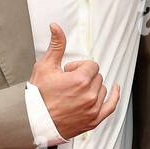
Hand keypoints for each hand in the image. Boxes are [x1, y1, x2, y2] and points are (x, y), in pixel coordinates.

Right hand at [29, 22, 120, 139]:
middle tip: (68, 84)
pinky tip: (115, 89)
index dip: (78, 67)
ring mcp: (93, 109)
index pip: (92, 65)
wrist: (34, 121)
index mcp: (81, 80)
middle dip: (85, 77)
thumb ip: (56, 45)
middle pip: (97, 77)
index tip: (67, 73)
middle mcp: (90, 95)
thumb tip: (56, 27)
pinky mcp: (93, 120)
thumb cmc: (37, 96)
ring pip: (102, 89)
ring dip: (92, 88)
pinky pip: (111, 106)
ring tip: (75, 93)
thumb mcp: (45, 66)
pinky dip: (114, 96)